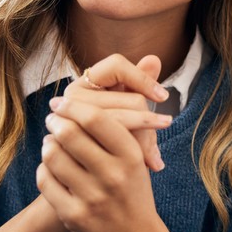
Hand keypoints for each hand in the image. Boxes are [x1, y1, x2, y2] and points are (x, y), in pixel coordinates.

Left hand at [36, 64, 176, 231]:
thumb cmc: (134, 186)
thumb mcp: (141, 149)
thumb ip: (138, 105)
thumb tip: (153, 56)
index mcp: (132, 156)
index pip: (97, 118)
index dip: (74, 106)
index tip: (62, 102)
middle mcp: (114, 177)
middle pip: (70, 134)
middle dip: (56, 122)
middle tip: (52, 118)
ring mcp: (93, 198)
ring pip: (53, 155)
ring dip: (48, 144)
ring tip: (51, 141)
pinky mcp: (74, 216)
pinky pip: (46, 181)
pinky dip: (44, 170)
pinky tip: (50, 166)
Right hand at [62, 53, 168, 170]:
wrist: (92, 173)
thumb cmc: (115, 136)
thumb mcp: (130, 109)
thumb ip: (140, 82)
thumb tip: (154, 59)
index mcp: (88, 80)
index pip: (117, 65)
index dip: (142, 78)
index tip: (163, 98)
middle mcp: (73, 95)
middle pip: (127, 98)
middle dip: (147, 120)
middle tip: (161, 138)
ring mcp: (68, 117)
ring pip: (121, 120)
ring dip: (144, 140)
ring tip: (157, 159)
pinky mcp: (69, 142)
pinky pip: (112, 141)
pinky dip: (135, 152)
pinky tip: (151, 163)